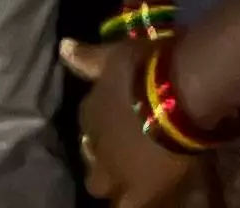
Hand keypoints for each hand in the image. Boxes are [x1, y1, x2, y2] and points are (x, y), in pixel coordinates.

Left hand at [58, 38, 207, 203]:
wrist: (175, 94)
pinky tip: (144, 195)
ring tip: (135, 176)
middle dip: (101, 158)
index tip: (117, 121)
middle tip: (123, 152)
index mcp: (89, 112)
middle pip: (90, 160)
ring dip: (113, 183)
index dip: (101, 125)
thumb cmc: (146, 67)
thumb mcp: (115, 56)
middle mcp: (95, 146)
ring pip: (101, 186)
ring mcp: (114, 171)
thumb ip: (89, 58)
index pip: (88, 124)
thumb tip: (63, 48)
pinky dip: (131, 202)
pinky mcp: (139, 191)